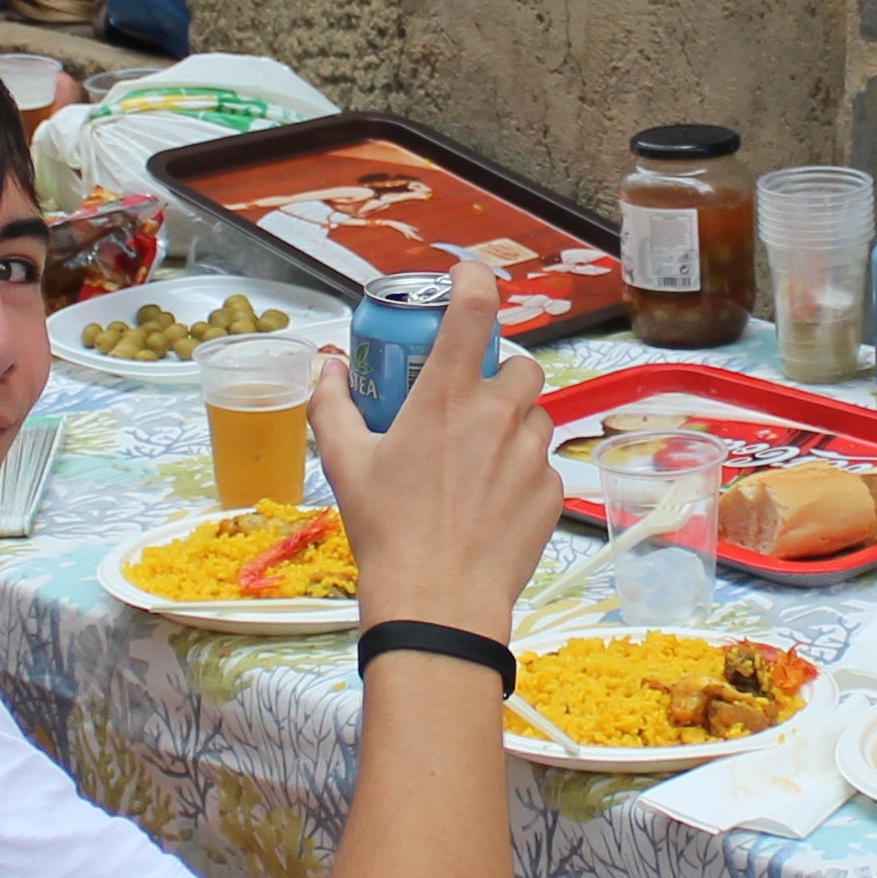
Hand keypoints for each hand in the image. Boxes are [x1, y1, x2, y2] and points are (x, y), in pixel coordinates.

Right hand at [319, 252, 557, 642]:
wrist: (438, 600)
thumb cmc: (387, 531)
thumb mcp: (345, 463)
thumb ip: (332, 406)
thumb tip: (326, 369)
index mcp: (447, 397)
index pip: (474, 308)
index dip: (474, 279)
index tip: (466, 276)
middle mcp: (497, 414)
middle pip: (518, 363)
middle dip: (497, 373)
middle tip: (468, 402)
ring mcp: (530, 453)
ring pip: (535, 413)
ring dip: (513, 422)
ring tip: (478, 457)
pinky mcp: (550, 490)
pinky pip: (542, 463)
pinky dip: (521, 470)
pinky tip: (491, 500)